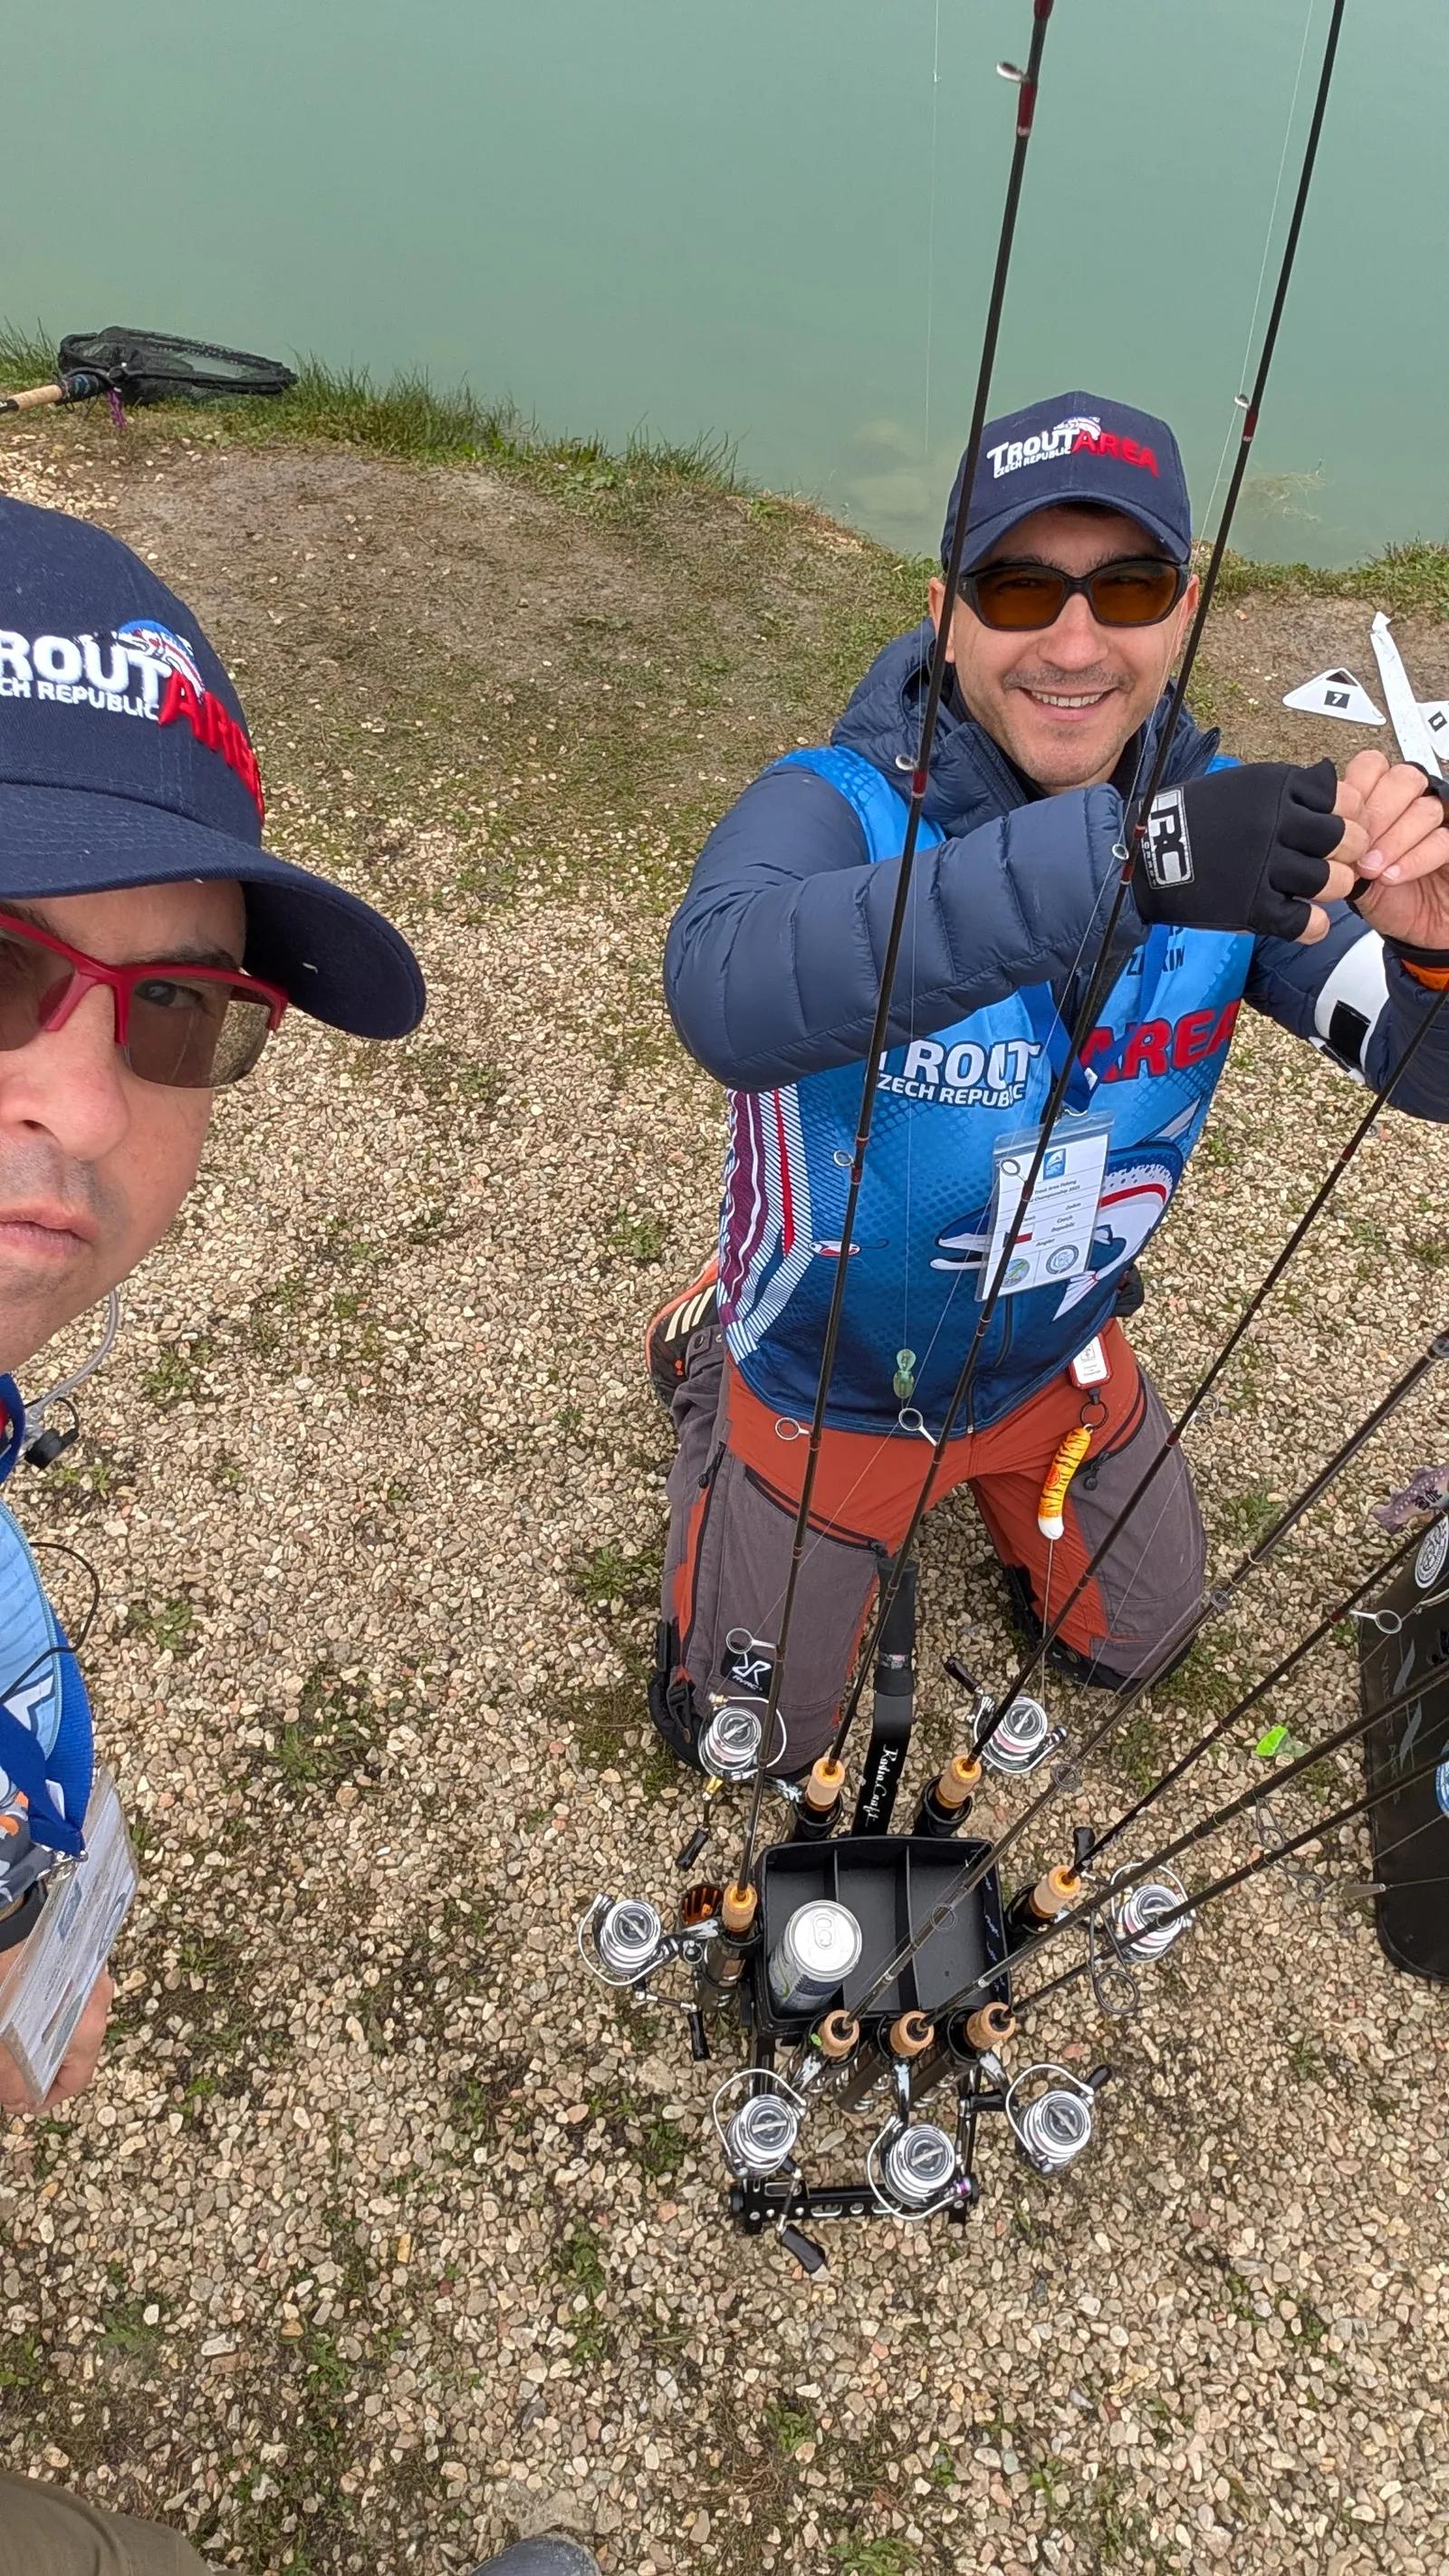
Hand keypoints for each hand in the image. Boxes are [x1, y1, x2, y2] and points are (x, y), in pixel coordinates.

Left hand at [0, 1964, 110, 2115]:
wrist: (11, 1920)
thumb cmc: (8, 1979)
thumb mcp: (4, 2044)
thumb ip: (12, 2079)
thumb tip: (19, 2099)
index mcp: (87, 2028)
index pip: (76, 2080)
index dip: (47, 2098)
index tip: (23, 2103)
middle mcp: (98, 2003)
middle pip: (74, 2051)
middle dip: (43, 2068)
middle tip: (12, 2077)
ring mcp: (92, 1978)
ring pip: (71, 2024)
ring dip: (44, 2040)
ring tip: (13, 2046)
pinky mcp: (79, 1960)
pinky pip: (69, 1999)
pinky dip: (48, 2014)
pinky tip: (22, 2015)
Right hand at [1135, 758, 1365, 945]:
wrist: (1147, 855)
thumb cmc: (1195, 817)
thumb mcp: (1243, 785)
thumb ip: (1287, 788)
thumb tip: (1332, 786)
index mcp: (1275, 789)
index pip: (1342, 798)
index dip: (1350, 814)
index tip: (1341, 823)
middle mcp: (1274, 824)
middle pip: (1343, 839)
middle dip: (1350, 850)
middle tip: (1342, 858)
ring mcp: (1264, 867)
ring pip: (1329, 880)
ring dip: (1334, 885)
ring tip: (1323, 886)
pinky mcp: (1251, 906)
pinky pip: (1303, 921)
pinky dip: (1314, 925)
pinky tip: (1311, 921)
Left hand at [1337, 749, 1448, 954]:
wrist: (1418, 932)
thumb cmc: (1387, 898)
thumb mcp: (1353, 872)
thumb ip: (1341, 845)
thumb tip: (1323, 828)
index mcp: (1384, 799)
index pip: (1372, 766)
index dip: (1356, 791)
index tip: (1340, 824)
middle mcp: (1415, 803)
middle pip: (1403, 779)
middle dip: (1377, 814)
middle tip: (1358, 848)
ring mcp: (1442, 821)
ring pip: (1424, 809)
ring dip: (1393, 841)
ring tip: (1372, 869)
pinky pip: (1442, 839)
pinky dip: (1414, 859)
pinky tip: (1392, 876)